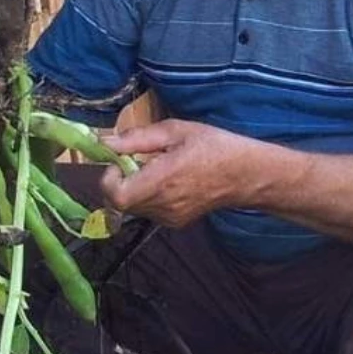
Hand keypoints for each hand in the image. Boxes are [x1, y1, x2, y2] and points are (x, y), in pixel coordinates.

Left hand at [99, 119, 255, 227]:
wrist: (246, 174)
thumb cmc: (213, 146)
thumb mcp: (175, 131)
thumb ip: (137, 138)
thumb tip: (106, 143)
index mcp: (162, 180)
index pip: (116, 194)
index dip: (109, 178)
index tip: (119, 160)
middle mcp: (163, 204)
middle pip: (120, 202)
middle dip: (119, 180)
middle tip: (134, 160)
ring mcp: (169, 217)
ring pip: (132, 207)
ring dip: (132, 188)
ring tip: (154, 168)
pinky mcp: (175, 223)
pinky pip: (148, 211)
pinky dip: (146, 196)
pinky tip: (166, 181)